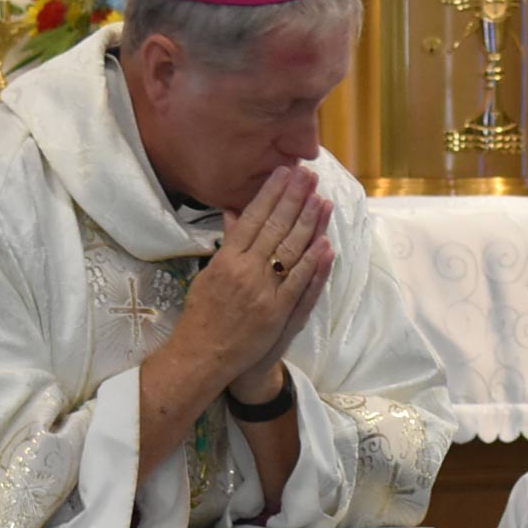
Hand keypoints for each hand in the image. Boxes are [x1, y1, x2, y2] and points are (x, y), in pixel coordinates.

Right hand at [171, 163, 331, 400]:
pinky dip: (313, 263)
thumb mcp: (208, 273)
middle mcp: (245, 271)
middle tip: (308, 174)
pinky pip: (299, 284)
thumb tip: (235, 213)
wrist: (203, 355)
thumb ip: (226, 243)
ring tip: (321, 199)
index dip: (271, 193)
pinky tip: (325, 243)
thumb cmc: (203, 314)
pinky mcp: (277, 313)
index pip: (253, 217)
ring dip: (308, 223)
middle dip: (294, 199)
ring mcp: (263, 292)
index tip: (284, 172)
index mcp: (226, 259)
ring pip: (290, 251)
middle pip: (274, 228)